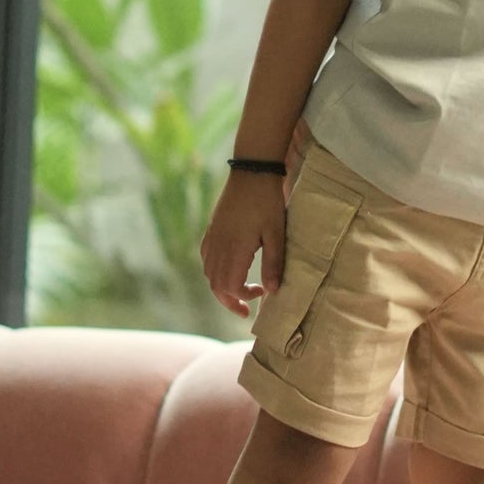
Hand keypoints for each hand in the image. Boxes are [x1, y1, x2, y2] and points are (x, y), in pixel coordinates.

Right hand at [199, 119, 311, 318]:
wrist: (252, 172)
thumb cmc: (267, 201)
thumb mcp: (276, 233)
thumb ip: (273, 263)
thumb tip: (273, 291)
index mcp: (234, 249)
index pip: (230, 286)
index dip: (243, 296)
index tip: (261, 293)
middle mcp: (219, 246)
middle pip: (215, 284)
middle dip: (229, 301)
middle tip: (245, 310)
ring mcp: (213, 236)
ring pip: (209, 272)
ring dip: (221, 287)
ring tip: (238, 292)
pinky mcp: (212, 228)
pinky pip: (206, 257)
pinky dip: (214, 270)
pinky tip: (227, 269)